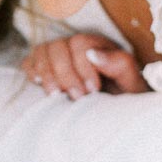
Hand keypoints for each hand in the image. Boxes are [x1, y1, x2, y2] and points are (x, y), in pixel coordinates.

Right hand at [22, 33, 148, 99]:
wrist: (113, 118)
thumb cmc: (124, 101)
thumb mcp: (132, 84)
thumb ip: (120, 65)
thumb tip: (93, 54)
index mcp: (99, 45)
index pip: (80, 44)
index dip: (83, 66)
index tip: (93, 90)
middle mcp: (76, 47)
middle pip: (58, 46)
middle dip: (65, 73)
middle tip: (77, 97)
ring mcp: (59, 57)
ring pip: (42, 52)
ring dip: (47, 74)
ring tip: (57, 96)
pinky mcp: (45, 70)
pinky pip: (30, 62)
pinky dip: (32, 72)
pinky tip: (41, 85)